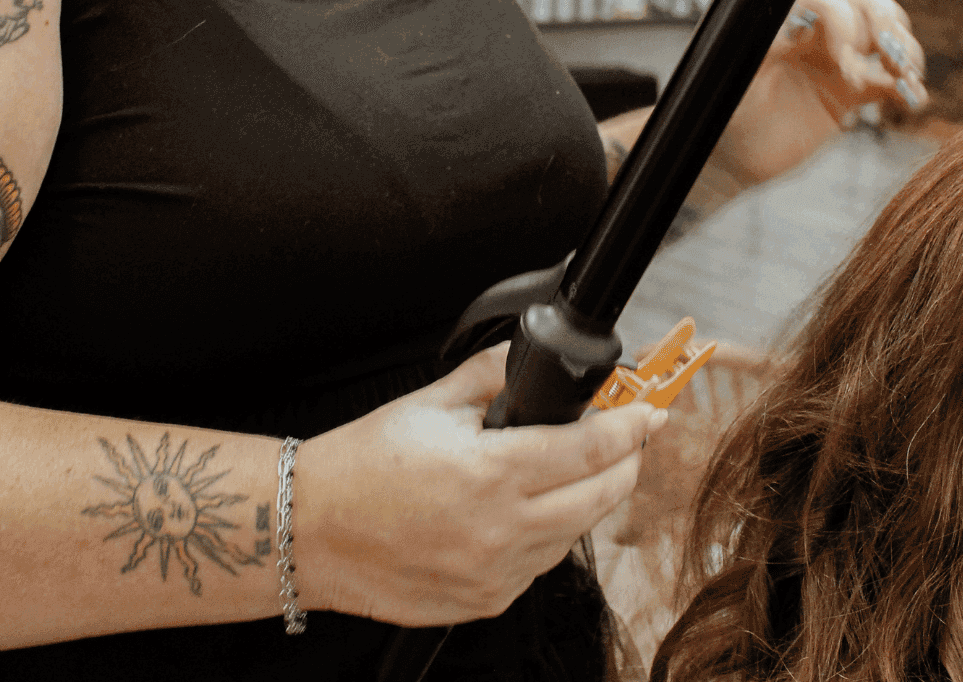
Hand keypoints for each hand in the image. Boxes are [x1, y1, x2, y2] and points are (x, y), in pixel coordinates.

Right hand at [294, 343, 660, 625]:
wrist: (311, 530)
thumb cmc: (361, 466)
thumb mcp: (430, 402)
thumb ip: (491, 376)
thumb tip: (531, 361)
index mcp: (491, 474)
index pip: (592, 450)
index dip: (632, 425)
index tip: (651, 409)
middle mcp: (500, 532)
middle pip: (601, 498)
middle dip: (627, 462)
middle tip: (632, 435)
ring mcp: (494, 575)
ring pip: (575, 535)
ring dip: (591, 498)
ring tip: (580, 467)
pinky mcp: (483, 602)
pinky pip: (540, 566)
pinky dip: (551, 534)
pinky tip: (534, 508)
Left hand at [713, 0, 927, 184]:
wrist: (729, 155)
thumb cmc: (721, 108)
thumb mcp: (736, 74)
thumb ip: (764, 46)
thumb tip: (793, 23)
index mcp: (787, 19)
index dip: (844, 22)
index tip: (842, 60)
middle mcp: (814, 33)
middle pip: (866, 5)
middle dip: (887, 24)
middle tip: (891, 58)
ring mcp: (834, 62)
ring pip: (883, 39)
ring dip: (904, 51)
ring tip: (905, 78)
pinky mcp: (847, 95)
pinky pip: (887, 82)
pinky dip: (906, 87)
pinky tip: (912, 98)